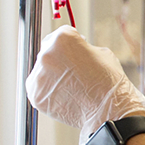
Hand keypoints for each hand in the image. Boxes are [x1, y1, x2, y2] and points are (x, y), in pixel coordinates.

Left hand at [25, 26, 144, 144]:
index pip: (60, 33)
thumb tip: (70, 51)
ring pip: (43, 70)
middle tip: (75, 71)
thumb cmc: (110, 82)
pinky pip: (39, 87)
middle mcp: (46, 53)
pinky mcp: (35, 93)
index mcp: (63, 38)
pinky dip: (50, 90)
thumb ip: (81, 48)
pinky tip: (66, 94)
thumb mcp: (101, 53)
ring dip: (54, 74)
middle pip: (48, 50)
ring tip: (73, 86)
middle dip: (60, 58)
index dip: (72, 43)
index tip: (77, 52)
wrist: (110, 111)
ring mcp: (38, 74)